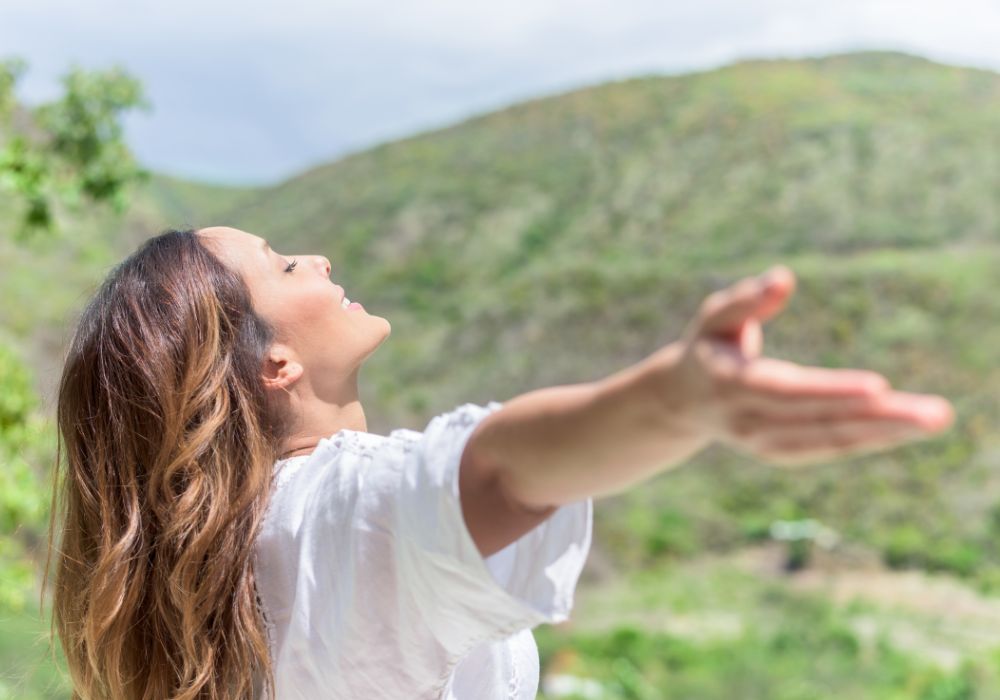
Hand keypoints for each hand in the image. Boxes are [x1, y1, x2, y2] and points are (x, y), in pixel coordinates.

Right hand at [656, 266, 953, 465]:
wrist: (682, 401)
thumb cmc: (709, 344)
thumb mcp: (716, 315)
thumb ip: (747, 298)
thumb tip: (783, 278)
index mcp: (730, 384)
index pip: (786, 391)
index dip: (832, 391)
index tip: (880, 388)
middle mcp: (748, 421)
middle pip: (820, 421)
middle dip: (880, 418)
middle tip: (936, 414)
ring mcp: (763, 443)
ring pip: (830, 440)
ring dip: (885, 433)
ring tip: (933, 419)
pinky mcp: (780, 452)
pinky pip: (829, 447)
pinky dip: (868, 439)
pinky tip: (905, 428)